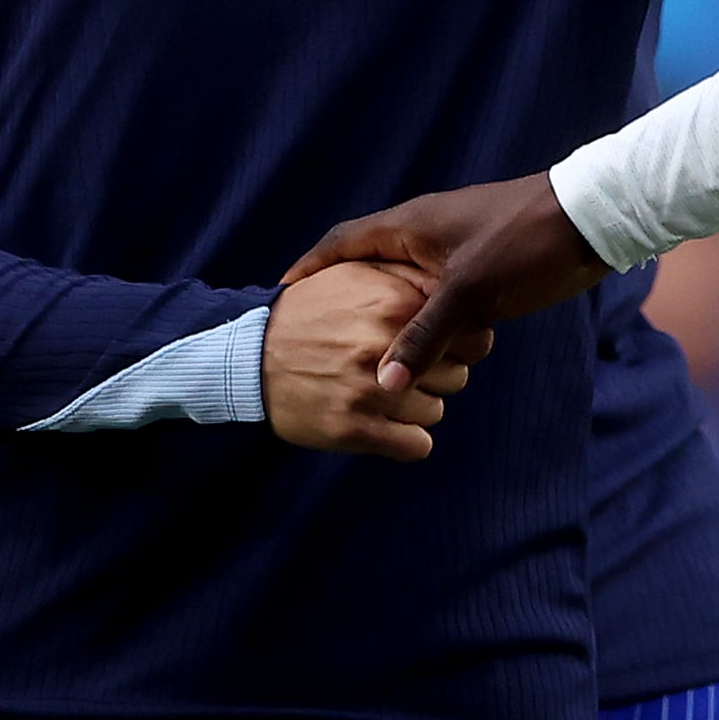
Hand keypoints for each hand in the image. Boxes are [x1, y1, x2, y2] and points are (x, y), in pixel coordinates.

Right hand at [261, 261, 492, 461]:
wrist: (247, 357)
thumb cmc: (307, 313)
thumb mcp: (353, 274)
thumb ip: (405, 277)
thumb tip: (453, 289)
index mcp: (393, 300)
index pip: (470, 332)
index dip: (458, 341)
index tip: (438, 344)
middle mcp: (385, 342)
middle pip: (458, 373)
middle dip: (436, 373)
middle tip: (402, 370)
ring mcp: (370, 389)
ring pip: (436, 409)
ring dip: (416, 406)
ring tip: (382, 393)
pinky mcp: (354, 429)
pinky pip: (418, 445)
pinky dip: (406, 439)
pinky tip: (382, 423)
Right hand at [285, 175, 611, 394]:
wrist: (589, 220)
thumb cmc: (524, 242)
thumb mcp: (470, 292)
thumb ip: (425, 337)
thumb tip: (383, 385)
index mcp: (409, 227)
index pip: (341, 243)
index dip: (309, 269)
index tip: (280, 295)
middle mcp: (423, 234)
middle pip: (367, 266)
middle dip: (341, 296)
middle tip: (313, 330)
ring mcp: (451, 250)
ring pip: (402, 285)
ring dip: (384, 313)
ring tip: (355, 348)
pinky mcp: (478, 267)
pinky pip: (433, 295)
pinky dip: (420, 319)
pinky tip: (416, 347)